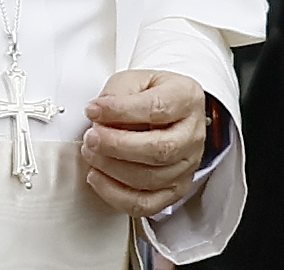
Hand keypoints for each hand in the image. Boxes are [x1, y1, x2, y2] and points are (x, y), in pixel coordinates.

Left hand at [81, 70, 207, 217]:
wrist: (171, 112)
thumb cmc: (153, 94)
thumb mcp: (135, 80)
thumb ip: (117, 93)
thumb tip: (98, 115)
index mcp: (186, 98)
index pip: (158, 108)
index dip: (121, 111)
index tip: (94, 111)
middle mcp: (191, 134)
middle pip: (159, 149)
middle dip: (116, 146)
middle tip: (91, 137)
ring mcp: (187, 165)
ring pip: (151, 178)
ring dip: (112, 169)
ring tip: (91, 154)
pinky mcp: (175, 189)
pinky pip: (147, 204)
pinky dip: (116, 195)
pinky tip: (99, 178)